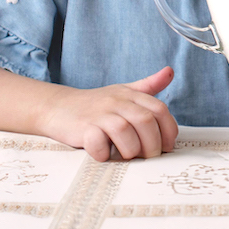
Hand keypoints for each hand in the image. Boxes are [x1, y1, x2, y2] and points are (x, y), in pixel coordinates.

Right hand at [38, 67, 179, 160]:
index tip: (167, 146)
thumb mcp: (123, 91)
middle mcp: (116, 102)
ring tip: (127, 156)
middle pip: (145, 122)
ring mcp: (99, 114)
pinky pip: (98, 142)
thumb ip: (148, 85)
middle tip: (148, 156)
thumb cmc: (95, 104)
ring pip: (125, 132)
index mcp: (130, 94)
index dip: (168, 130)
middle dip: (152, 145)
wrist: (58, 107)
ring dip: (131, 150)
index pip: (159, 110)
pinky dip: (103, 153)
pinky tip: (104, 154)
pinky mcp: (82, 128)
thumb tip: (170, 72)